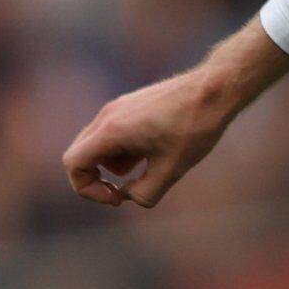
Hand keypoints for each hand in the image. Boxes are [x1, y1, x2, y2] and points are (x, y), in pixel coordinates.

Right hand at [64, 70, 237, 208]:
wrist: (215, 90)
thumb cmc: (194, 128)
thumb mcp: (171, 170)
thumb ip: (144, 193)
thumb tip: (128, 196)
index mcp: (111, 130)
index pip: (73, 163)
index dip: (86, 189)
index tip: (114, 198)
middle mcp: (108, 116)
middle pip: (80, 154)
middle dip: (96, 179)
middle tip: (121, 194)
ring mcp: (118, 108)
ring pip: (98, 145)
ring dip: (112, 165)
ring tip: (147, 169)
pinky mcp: (130, 105)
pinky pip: (113, 134)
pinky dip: (123, 151)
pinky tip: (152, 153)